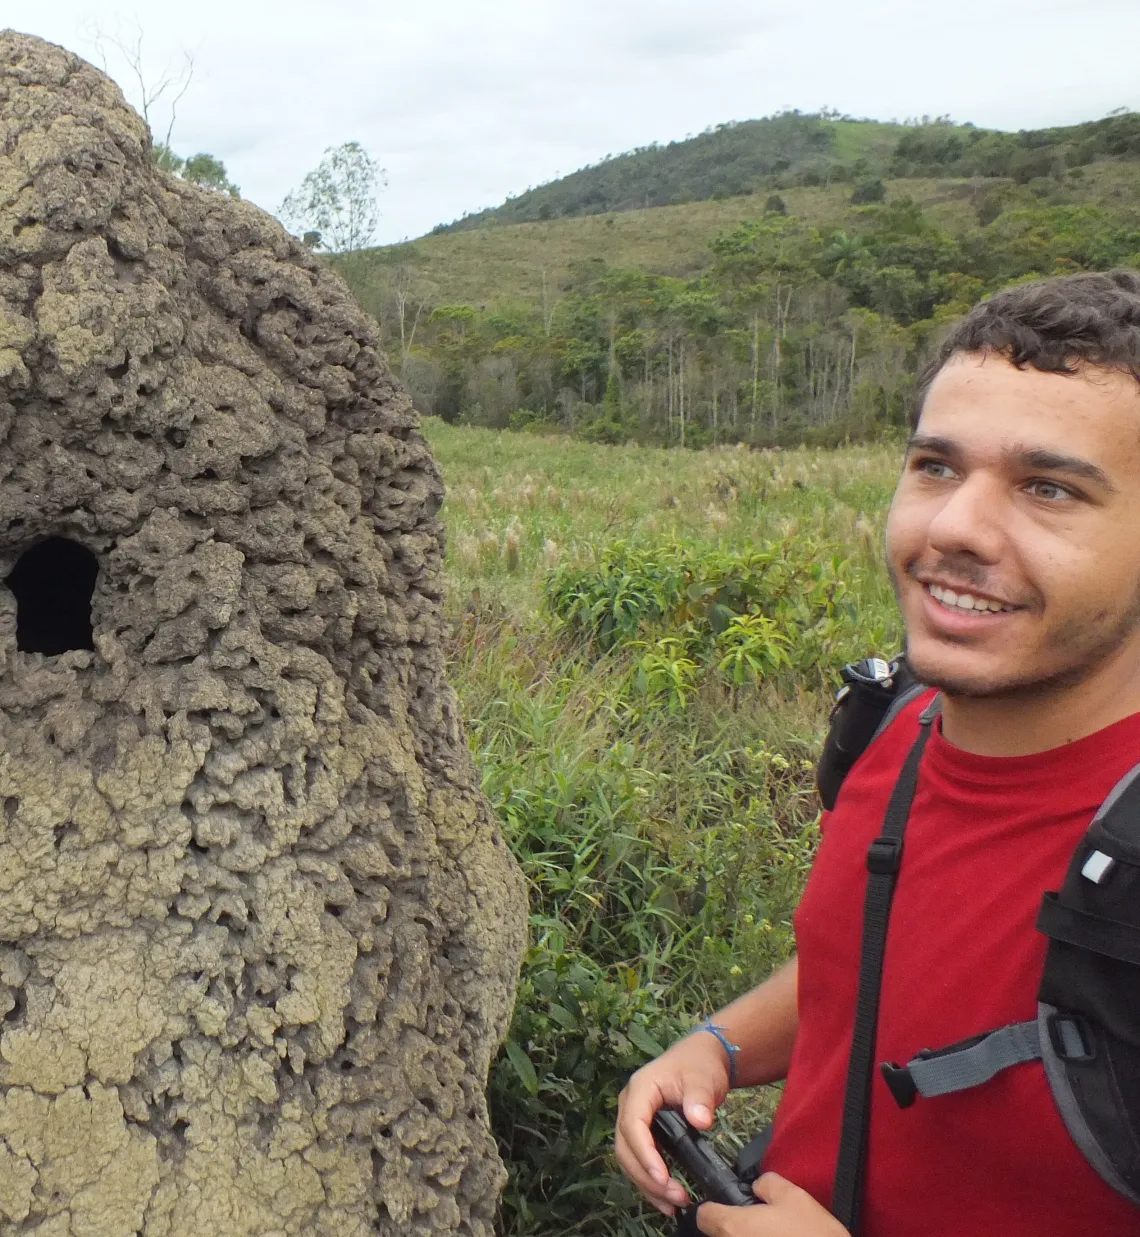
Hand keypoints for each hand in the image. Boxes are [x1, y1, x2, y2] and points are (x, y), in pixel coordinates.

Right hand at [614, 1032, 730, 1215]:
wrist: (700, 1057)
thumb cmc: (699, 1065)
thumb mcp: (703, 1078)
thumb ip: (700, 1098)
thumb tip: (699, 1121)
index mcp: (640, 1089)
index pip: (633, 1125)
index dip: (645, 1154)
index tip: (664, 1178)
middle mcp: (630, 1104)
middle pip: (626, 1147)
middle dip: (647, 1176)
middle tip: (674, 1198)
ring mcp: (634, 1118)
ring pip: (628, 1157)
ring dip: (646, 1184)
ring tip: (672, 1204)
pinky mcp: (642, 1130)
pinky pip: (638, 1158)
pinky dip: (649, 1180)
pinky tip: (665, 1198)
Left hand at [696, 1174, 849, 1235]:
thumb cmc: (811, 1236)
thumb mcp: (793, 1196)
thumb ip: (767, 1184)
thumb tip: (757, 1187)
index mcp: (733, 1226)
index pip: (704, 1215)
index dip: (714, 1208)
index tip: (728, 1208)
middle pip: (719, 1235)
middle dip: (734, 1228)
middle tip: (760, 1224)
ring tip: (775, 1236)